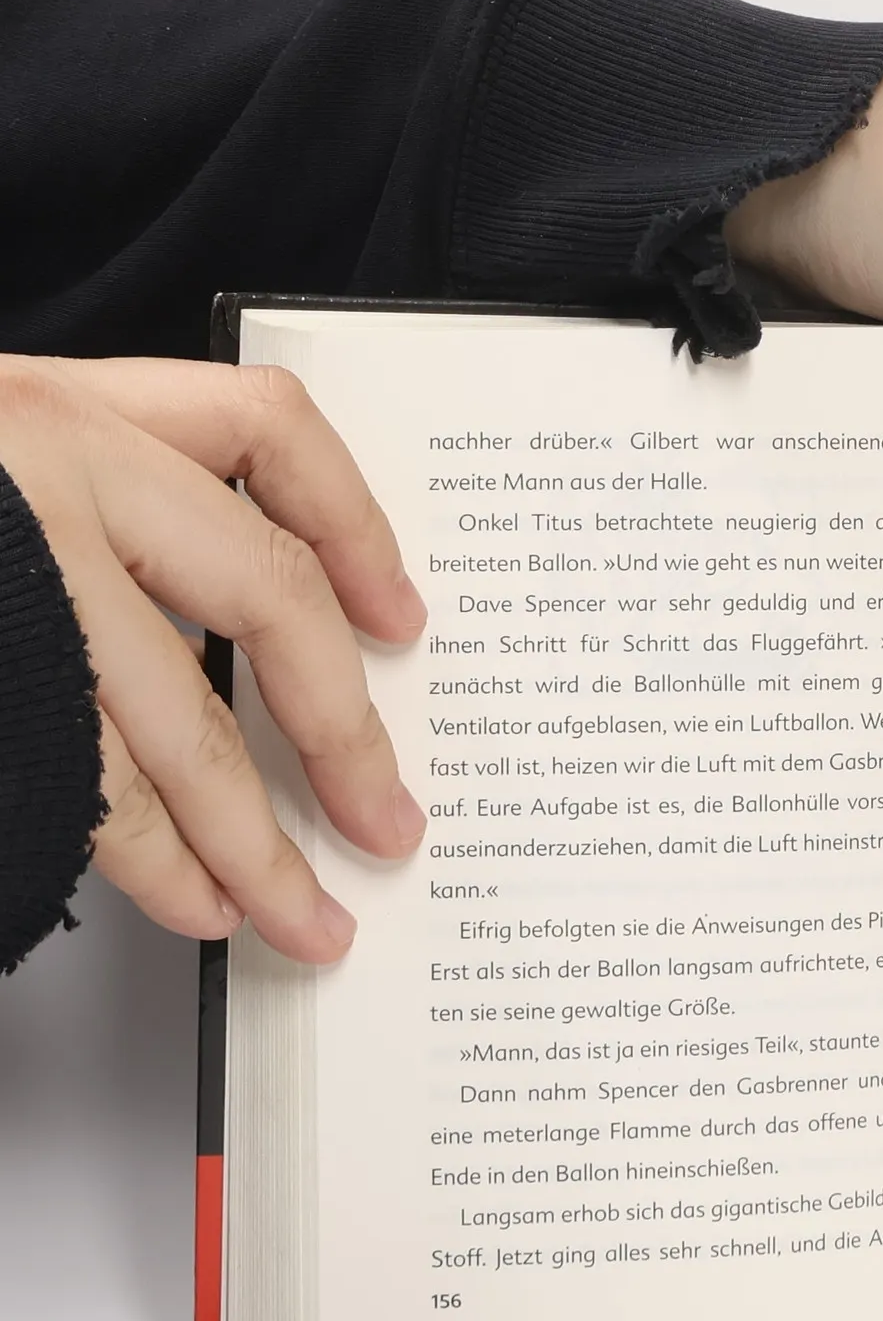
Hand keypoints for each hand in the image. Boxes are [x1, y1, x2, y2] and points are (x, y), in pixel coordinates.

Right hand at [0, 357, 425, 961]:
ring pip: (179, 720)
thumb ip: (88, 508)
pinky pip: (87, 781)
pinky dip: (147, 859)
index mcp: (55, 404)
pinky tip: (192, 901)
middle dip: (342, 734)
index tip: (404, 619)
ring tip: (302, 916)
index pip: (268, 431)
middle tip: (387, 823)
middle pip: (265, 600)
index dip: (358, 526)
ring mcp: (6, 574)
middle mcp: (44, 467)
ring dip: (252, 840)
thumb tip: (264, 632)